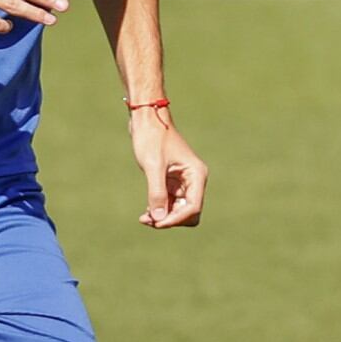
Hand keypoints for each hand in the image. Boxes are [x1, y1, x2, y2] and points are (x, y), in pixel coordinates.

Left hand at [130, 107, 207, 228]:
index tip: (156, 222)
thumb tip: (159, 219)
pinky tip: (146, 211)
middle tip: (149, 220)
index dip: (176, 219)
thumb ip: (156, 193)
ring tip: (144, 217)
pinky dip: (160, 209)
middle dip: (171, 219)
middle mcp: (193, 180)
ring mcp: (183, 182)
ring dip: (164, 216)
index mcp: (196, 174)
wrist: (146, 119)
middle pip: (189, 213)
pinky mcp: (172, 182)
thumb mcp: (153, 166)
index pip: (193, 208)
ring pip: (179, 210)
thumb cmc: (151, 137)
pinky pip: (170, 203)